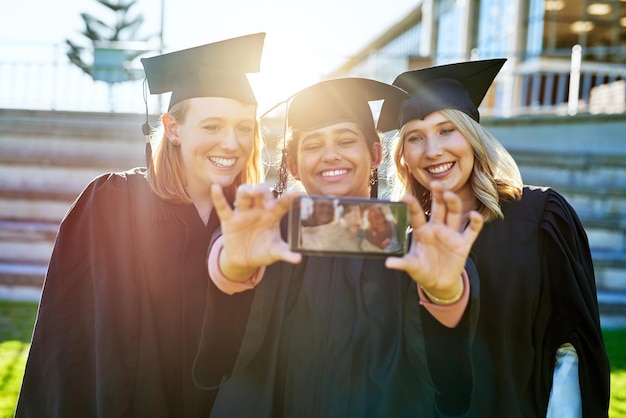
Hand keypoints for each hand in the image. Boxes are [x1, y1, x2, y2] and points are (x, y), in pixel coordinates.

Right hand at [211, 184, 301, 281]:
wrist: (244, 260)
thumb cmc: (263, 251)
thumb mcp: (274, 252)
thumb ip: (285, 253)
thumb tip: (298, 258)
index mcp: (273, 216)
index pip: (282, 204)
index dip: (289, 197)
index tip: (297, 192)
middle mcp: (259, 210)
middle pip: (262, 193)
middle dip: (265, 194)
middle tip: (269, 202)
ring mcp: (243, 213)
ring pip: (244, 195)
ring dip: (247, 191)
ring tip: (252, 191)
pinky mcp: (229, 220)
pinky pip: (223, 207)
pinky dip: (218, 198)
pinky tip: (215, 188)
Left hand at [385, 181, 482, 299]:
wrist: (438, 283)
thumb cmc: (422, 270)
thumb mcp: (412, 266)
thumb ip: (402, 263)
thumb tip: (387, 263)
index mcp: (422, 231)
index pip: (417, 215)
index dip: (412, 205)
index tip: (405, 197)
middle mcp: (437, 228)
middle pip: (438, 208)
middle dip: (438, 195)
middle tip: (435, 183)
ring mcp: (451, 234)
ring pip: (454, 214)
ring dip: (453, 203)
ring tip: (449, 195)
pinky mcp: (463, 243)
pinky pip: (472, 230)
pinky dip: (475, 222)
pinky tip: (474, 215)